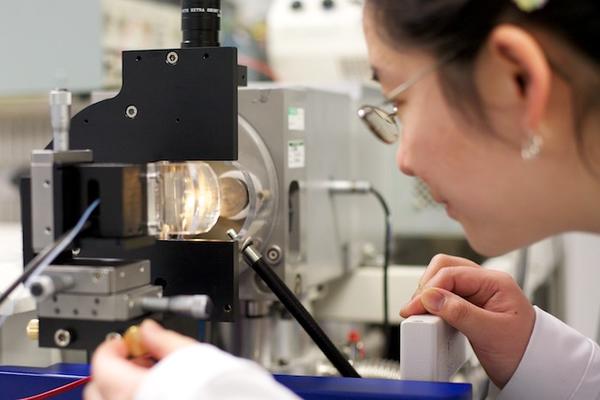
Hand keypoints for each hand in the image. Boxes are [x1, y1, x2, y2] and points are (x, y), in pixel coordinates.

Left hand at [84, 319, 196, 399]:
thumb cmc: (212, 390)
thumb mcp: (191, 355)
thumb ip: (165, 340)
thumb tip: (150, 331)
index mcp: (131, 388)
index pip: (102, 362)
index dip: (115, 347)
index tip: (129, 344)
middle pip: (97, 388)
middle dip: (114, 372)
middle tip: (139, 363)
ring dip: (121, 391)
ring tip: (151, 384)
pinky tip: (156, 396)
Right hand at [400, 254, 534, 387]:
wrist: (533, 368)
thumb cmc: (522, 350)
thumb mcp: (489, 332)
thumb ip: (459, 312)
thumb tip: (430, 297)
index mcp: (495, 282)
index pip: (452, 273)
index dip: (429, 289)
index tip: (414, 308)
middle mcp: (484, 283)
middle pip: (445, 267)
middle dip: (426, 286)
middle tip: (415, 308)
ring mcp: (476, 293)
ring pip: (443, 280)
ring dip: (429, 294)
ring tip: (421, 313)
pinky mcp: (469, 306)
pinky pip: (445, 295)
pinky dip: (434, 303)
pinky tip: (431, 316)